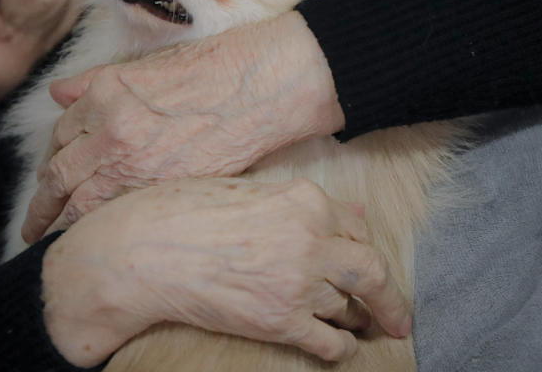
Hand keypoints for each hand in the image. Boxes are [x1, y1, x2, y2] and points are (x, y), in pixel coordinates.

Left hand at [22, 11, 345, 242]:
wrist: (260, 84)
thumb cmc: (211, 66)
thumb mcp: (145, 64)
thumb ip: (94, 83)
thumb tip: (58, 94)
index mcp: (103, 95)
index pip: (60, 135)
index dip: (52, 157)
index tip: (50, 175)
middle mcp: (110, 131)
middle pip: (58, 176)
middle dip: (41, 205)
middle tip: (33, 224)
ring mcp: (134, 164)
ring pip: (80, 204)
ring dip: (60, 224)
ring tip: (50, 240)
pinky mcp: (162, 188)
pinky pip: (116, 216)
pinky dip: (99, 229)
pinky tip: (94, 240)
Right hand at [41, 178, 410, 366]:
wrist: (145, 251)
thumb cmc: (185, 212)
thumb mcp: (247, 192)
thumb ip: (302, 204)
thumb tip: (354, 214)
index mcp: (304, 200)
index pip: (354, 226)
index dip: (358, 246)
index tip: (360, 261)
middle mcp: (311, 239)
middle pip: (372, 270)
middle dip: (390, 298)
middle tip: (396, 317)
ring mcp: (299, 282)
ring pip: (350, 307)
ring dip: (354, 319)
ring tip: (355, 326)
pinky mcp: (281, 321)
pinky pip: (332, 343)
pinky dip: (340, 348)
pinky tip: (336, 347)